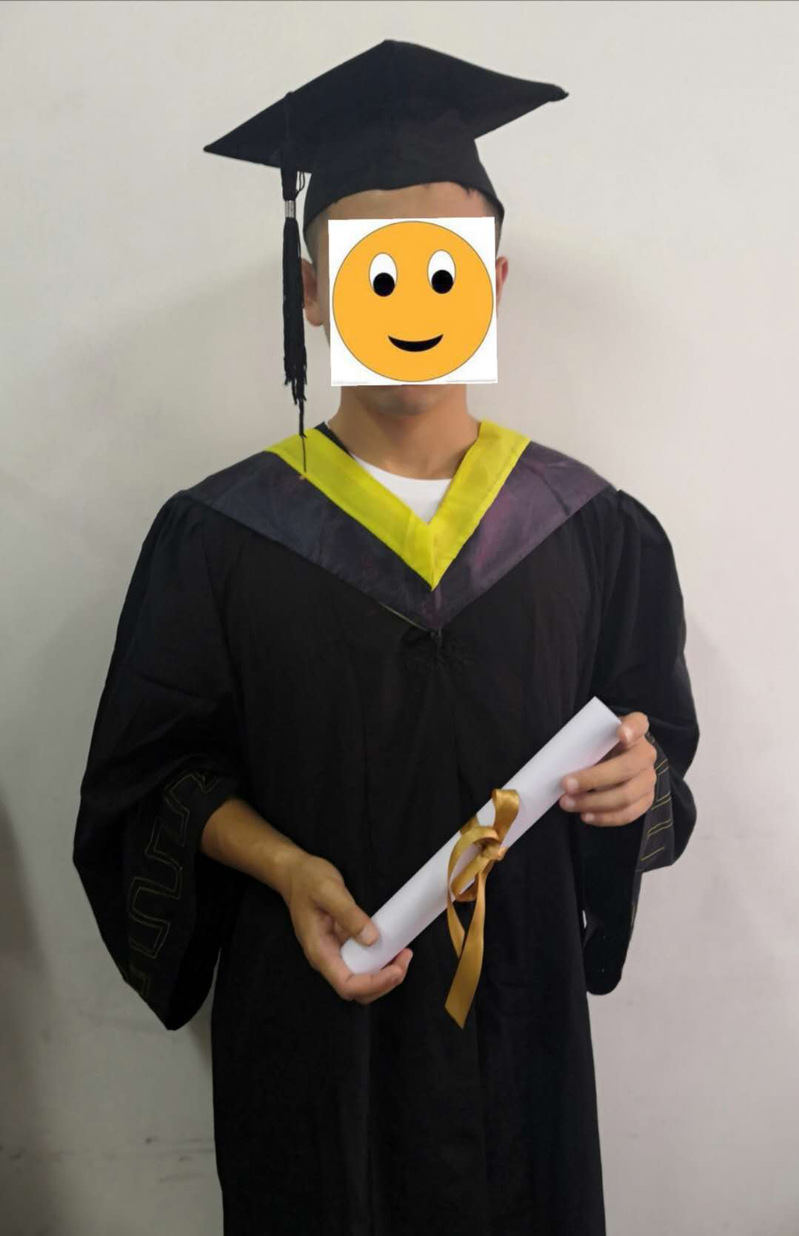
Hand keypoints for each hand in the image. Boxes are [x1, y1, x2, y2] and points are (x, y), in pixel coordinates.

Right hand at [281, 851, 412, 1003]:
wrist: (295, 874)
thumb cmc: (307, 880)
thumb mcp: (328, 891)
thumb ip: (349, 915)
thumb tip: (371, 939)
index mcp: (319, 950)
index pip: (346, 984)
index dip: (372, 984)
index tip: (395, 970)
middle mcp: (326, 957)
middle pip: (356, 990)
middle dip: (383, 982)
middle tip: (404, 961)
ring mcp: (335, 952)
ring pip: (361, 979)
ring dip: (384, 975)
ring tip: (403, 955)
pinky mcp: (343, 944)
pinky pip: (362, 962)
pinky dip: (380, 961)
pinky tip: (393, 947)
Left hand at [559, 711, 656, 825]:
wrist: (613, 760)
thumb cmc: (598, 745)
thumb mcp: (593, 735)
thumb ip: (583, 741)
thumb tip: (556, 763)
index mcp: (635, 730)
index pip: (639, 724)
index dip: (632, 729)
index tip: (620, 733)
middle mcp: (646, 753)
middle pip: (626, 768)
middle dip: (593, 779)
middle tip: (565, 784)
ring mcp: (649, 778)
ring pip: (626, 795)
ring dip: (593, 803)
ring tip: (567, 803)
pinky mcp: (645, 800)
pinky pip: (628, 814)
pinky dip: (604, 817)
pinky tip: (586, 816)